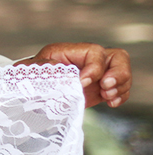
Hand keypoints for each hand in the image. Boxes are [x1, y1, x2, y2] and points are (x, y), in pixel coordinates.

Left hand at [15, 43, 130, 107]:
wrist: (31, 91)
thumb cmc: (31, 77)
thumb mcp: (34, 70)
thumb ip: (46, 70)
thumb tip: (61, 72)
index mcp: (71, 51)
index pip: (94, 52)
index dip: (94, 68)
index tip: (82, 82)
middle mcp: (88, 59)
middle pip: (118, 56)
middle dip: (118, 73)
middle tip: (106, 87)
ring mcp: (97, 73)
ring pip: (123, 72)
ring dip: (120, 86)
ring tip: (107, 97)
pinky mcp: (101, 87)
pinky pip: (121, 88)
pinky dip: (121, 96)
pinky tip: (110, 103)